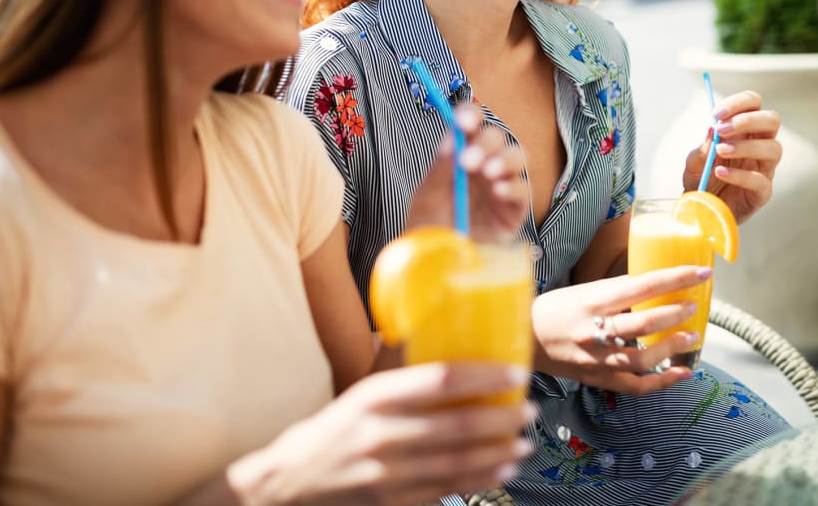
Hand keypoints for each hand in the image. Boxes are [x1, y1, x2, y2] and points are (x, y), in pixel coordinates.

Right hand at [228, 363, 535, 505]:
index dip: (484, 376)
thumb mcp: (360, 393)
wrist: (287, 485)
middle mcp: (381, 433)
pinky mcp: (391, 503)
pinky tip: (501, 470)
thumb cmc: (333, 431)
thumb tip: (436, 329)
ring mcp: (386, 473)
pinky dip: (480, 480)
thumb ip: (399, 371)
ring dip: (499, 453)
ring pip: (458, 463)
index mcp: (374, 396)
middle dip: (503, 417)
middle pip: (457, 425)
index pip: (439, 379)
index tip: (515, 372)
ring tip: (524, 443)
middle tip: (530, 409)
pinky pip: (446, 491)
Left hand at [406, 103, 528, 242]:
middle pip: (496, 138)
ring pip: (517, 157)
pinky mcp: (514, 212)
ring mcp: (500, 188)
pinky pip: (523, 191)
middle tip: (468, 162)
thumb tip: (449, 138)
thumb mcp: (427, 201)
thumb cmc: (430, 234)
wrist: (437, 272)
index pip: (470, 127)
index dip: (470, 117)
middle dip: (486, 143)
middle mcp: (482, 168)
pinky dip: (513, 186)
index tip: (463, 122)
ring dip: (505, 159)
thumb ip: (440, 170)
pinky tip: (498, 192)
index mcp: (458, 158)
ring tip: (488, 173)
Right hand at [530, 266, 713, 394]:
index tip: (700, 273)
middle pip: (643, 323)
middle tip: (694, 306)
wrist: (522, 339)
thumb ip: (616, 289)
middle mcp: (593, 330)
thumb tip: (652, 281)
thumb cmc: (554, 309)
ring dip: (671, 347)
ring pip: (641, 358)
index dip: (675, 278)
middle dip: (675, 313)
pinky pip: (634, 386)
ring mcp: (595, 359)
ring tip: (692, 337)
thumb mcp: (582, 290)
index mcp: (592, 301)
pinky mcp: (596, 379)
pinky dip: (662, 381)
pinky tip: (682, 373)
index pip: (641, 286)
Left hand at [682, 89, 780, 223]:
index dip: (739, 103)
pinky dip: (739, 175)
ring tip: (720, 152)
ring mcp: (764, 168)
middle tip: (722, 130)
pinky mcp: (762, 192)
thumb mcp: (694, 161)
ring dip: (746, 147)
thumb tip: (712, 127)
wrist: (699, 210)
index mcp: (745, 130)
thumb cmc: (701, 179)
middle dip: (748, 120)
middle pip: (772, 120)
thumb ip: (703, 146)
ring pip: (774, 148)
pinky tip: (720, 172)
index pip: (754, 104)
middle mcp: (760, 145)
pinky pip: (760, 179)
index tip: (716, 114)